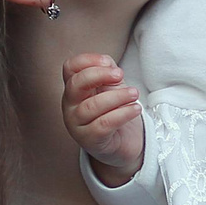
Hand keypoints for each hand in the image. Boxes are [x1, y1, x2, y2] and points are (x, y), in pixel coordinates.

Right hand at [62, 54, 144, 183]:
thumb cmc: (114, 111)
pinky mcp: (90, 140)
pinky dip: (122, 114)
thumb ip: (108, 71)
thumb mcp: (112, 86)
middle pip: (76, 84)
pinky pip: (103, 125)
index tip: (108, 62)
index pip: (70, 68)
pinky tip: (135, 109)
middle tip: (120, 75)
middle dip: (99, 75)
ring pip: (92, 106)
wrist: (123, 143)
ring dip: (117, 97)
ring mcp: (77, 124)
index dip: (87, 60)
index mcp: (74, 88)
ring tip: (134, 94)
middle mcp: (70, 105)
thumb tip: (107, 64)